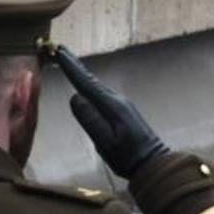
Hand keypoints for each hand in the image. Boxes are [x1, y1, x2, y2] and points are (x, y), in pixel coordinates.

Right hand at [53, 45, 167, 177]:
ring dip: (82, 74)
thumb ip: (90, 119)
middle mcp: (117, 100)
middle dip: (75, 66)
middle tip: (60, 50)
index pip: (86, 84)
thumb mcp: (105, 141)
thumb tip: (75, 97)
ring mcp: (122, 105)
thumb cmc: (128, 157)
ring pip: (97, 86)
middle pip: (91, 80)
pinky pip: (101, 94)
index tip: (60, 52)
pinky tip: (85, 85)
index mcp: (112, 106)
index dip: (72, 68)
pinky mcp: (123, 111)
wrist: (153, 163)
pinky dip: (90, 85)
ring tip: (68, 63)